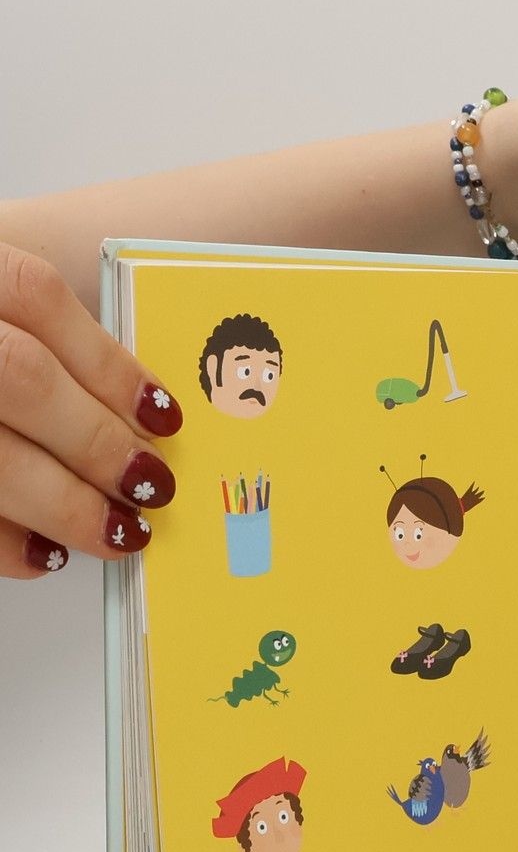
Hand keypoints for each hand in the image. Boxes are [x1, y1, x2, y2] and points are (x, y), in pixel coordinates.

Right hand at [0, 243, 182, 578]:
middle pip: (18, 377)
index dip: (107, 363)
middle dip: (95, 441)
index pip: (34, 297)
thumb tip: (136, 413)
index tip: (164, 418)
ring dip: (58, 500)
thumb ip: (43, 337)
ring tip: (115, 530)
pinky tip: (42, 554)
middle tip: (151, 487)